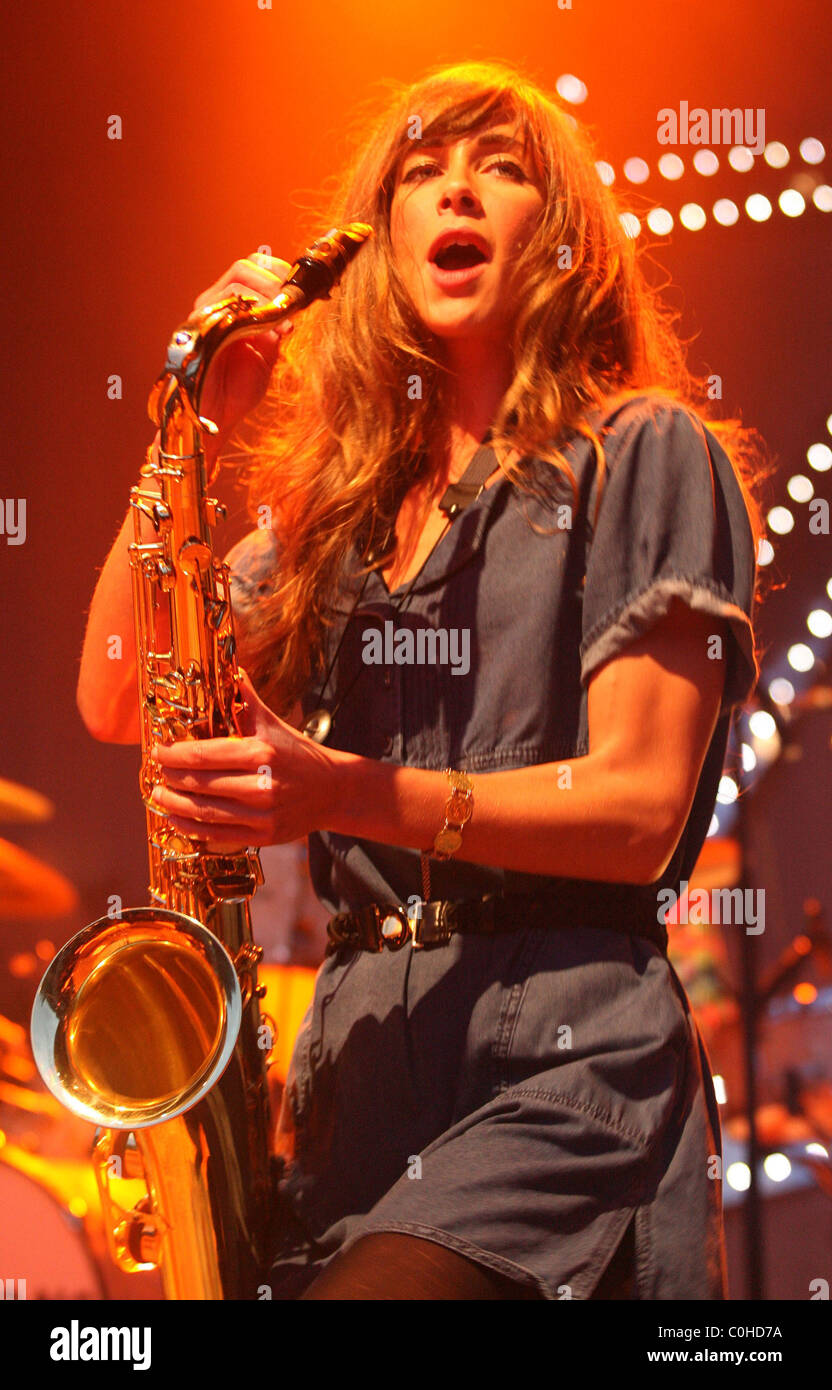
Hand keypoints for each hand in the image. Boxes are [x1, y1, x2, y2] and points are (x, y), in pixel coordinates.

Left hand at [149, 670, 332, 851]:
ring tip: (159, 795)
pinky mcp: (263, 835)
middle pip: (199, 783)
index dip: (174, 754)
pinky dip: (191, 827)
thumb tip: (229, 669)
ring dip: (174, 804)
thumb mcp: (273, 724)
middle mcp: (260, 785)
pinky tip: (176, 818)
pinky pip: (217, 833)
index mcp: (260, 752)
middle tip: (156, 772)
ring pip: (204, 811)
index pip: (204, 754)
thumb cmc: (298, 754)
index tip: (158, 750)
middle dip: (170, 777)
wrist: (334, 791)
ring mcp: (262, 814)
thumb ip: (246, 700)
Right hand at [192, 252, 295, 445]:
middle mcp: (213, 305)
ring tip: (282, 319)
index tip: (298, 290)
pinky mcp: (200, 329)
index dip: (277, 272)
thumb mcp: (265, 355)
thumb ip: (274, 329)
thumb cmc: (236, 390)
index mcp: (228, 307)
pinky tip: (271, 329)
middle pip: (244, 268)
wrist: (215, 418)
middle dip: (275, 281)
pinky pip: (227, 305)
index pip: (250, 269)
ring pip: (237, 282)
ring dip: (268, 296)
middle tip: (291, 303)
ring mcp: (205, 314)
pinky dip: (255, 312)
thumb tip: (290, 308)